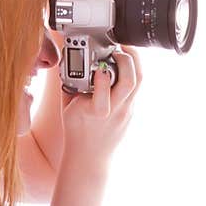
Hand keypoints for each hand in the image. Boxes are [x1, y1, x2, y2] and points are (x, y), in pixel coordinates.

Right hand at [60, 45, 141, 168]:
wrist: (89, 158)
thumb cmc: (76, 133)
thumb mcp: (67, 107)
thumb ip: (69, 84)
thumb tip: (68, 60)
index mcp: (94, 110)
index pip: (104, 90)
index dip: (103, 74)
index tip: (99, 64)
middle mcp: (114, 111)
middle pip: (130, 81)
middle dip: (126, 58)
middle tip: (117, 47)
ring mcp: (126, 112)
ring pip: (138, 82)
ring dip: (133, 62)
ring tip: (124, 50)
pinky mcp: (131, 112)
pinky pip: (135, 88)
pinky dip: (131, 73)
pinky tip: (123, 66)